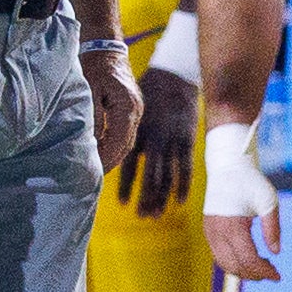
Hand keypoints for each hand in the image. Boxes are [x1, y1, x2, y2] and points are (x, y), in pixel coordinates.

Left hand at [84, 49, 142, 172]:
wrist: (105, 45)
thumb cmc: (94, 65)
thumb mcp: (89, 89)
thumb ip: (92, 117)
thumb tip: (91, 144)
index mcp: (127, 106)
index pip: (119, 141)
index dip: (105, 158)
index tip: (91, 171)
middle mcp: (136, 110)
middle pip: (126, 145)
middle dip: (110, 162)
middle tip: (91, 176)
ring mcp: (137, 110)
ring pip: (127, 142)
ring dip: (113, 155)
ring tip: (95, 168)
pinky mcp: (132, 109)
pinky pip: (126, 134)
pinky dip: (115, 145)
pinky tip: (102, 152)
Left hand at [117, 68, 196, 216]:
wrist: (174, 75)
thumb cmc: (146, 92)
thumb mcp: (128, 107)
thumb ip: (118, 129)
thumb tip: (103, 150)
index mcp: (138, 131)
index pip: (129, 165)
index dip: (126, 186)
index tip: (122, 203)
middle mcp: (155, 139)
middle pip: (150, 176)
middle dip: (145, 198)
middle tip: (141, 216)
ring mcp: (173, 141)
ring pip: (168, 176)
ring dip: (162, 197)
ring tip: (156, 214)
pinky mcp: (188, 140)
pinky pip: (186, 168)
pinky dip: (183, 186)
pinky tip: (178, 202)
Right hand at [203, 122, 280, 281]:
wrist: (228, 165)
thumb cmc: (251, 181)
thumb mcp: (268, 202)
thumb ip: (272, 228)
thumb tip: (275, 252)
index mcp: (233, 226)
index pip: (248, 260)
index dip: (264, 272)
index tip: (278, 276)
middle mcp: (218, 232)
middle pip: (235, 266)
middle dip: (254, 274)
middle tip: (271, 272)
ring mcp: (210, 232)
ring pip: (224, 264)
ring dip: (242, 271)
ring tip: (260, 267)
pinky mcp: (208, 229)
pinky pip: (219, 255)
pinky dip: (233, 262)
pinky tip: (247, 258)